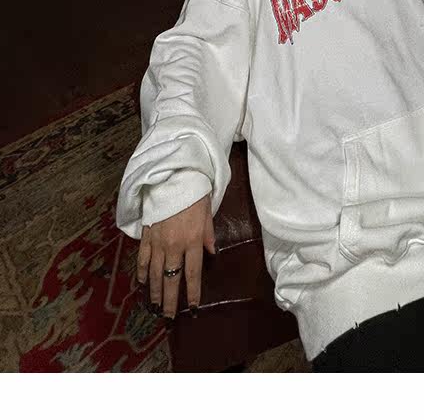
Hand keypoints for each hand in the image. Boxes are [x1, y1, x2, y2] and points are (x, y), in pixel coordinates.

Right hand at [136, 194, 214, 318]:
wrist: (172, 175)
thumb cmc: (194, 192)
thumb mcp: (208, 212)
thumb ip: (209, 235)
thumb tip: (211, 254)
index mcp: (193, 240)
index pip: (193, 274)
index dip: (192, 293)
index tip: (192, 308)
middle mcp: (174, 245)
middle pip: (171, 279)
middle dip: (170, 300)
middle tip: (168, 317)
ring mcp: (158, 242)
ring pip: (155, 273)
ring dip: (155, 291)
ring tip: (155, 306)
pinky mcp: (146, 235)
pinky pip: (143, 258)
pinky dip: (143, 272)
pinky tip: (143, 283)